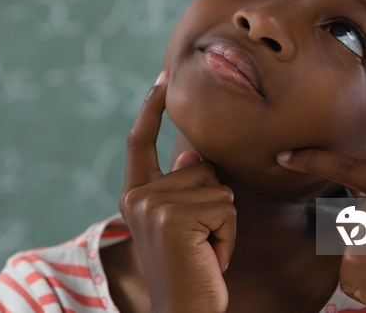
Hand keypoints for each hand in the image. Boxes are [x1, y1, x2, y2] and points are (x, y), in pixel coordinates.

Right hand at [119, 72, 235, 312]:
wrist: (185, 312)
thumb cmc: (190, 269)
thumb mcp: (183, 223)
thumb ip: (183, 186)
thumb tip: (192, 154)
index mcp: (135, 194)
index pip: (141, 141)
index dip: (152, 108)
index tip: (164, 76)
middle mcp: (137, 196)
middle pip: (200, 166)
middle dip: (215, 204)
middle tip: (201, 242)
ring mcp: (152, 205)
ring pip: (217, 187)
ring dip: (224, 223)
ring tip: (205, 251)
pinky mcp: (173, 217)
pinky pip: (225, 207)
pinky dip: (229, 235)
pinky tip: (211, 258)